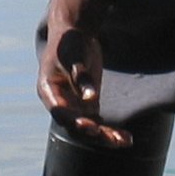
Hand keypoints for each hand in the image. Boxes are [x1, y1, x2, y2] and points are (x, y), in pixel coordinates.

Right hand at [38, 20, 129, 147]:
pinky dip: (111, 130)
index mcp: (49, 90)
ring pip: (88, 127)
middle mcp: (60, 103)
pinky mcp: (87, 105)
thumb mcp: (74, 56)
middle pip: (74, 124)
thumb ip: (81, 76)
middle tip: (111, 139)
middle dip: (93, 133)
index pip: (59, 111)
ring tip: (125, 141)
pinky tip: (126, 138)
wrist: (75, 34)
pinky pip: (98, 122)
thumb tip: (91, 98)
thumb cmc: (70, 42)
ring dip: (105, 136)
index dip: (73, 121)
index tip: (89, 126)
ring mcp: (74, 106)